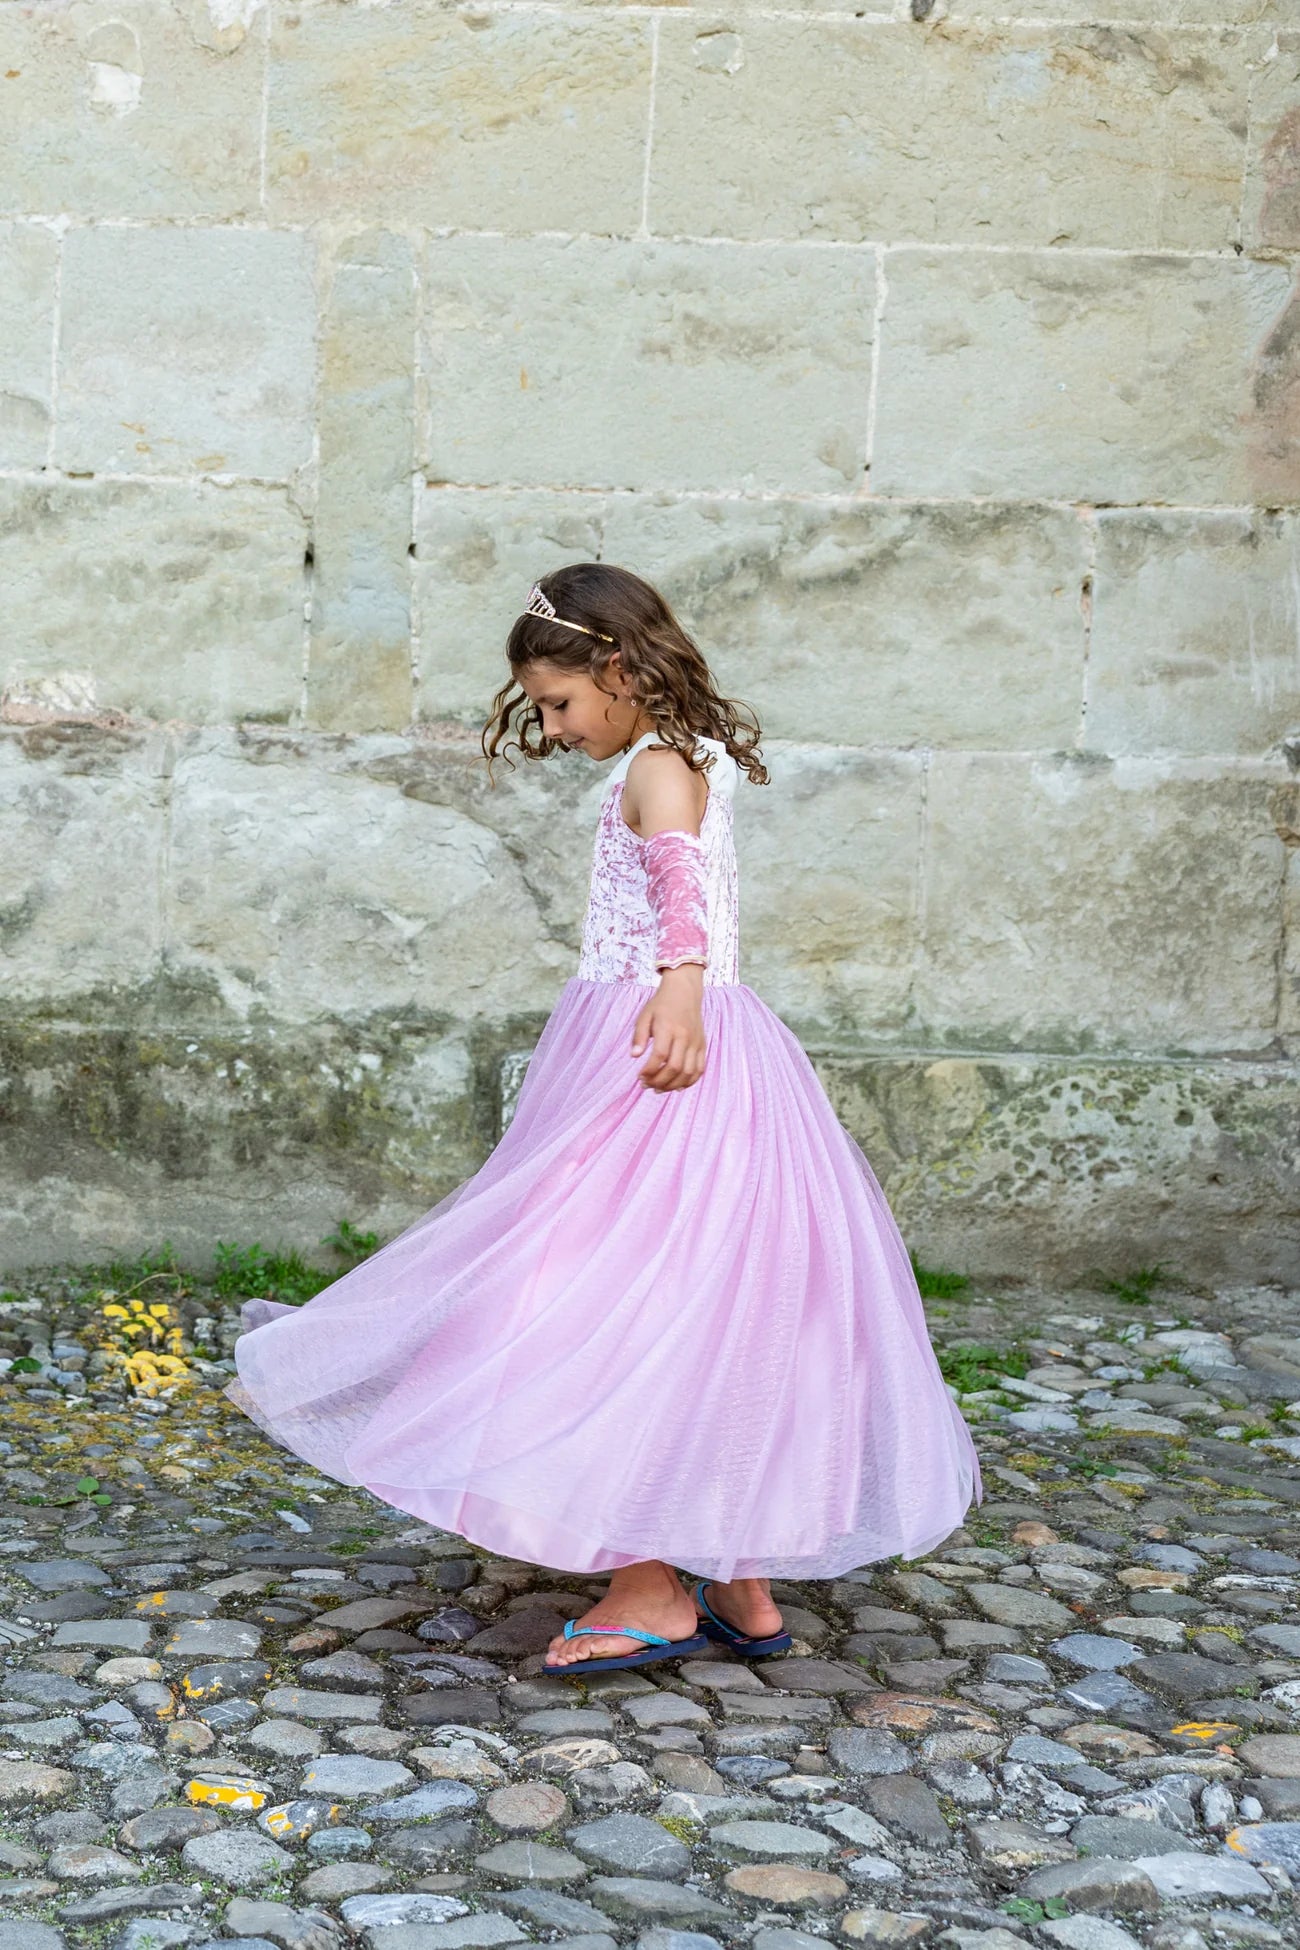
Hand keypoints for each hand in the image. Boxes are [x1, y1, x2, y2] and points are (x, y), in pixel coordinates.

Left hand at [631, 966, 706, 1091]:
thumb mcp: (644, 1016)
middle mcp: (684, 1036)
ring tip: (659, 1088)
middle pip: (675, 1067)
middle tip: (647, 1085)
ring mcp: (696, 1042)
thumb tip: (634, 1055)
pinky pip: (699, 1069)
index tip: (640, 1076)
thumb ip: (639, 1036)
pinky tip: (676, 1086)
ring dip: (673, 1085)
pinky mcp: (702, 1046)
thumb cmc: (661, 1005)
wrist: (684, 992)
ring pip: (688, 1072)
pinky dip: (689, 1081)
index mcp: (668, 1028)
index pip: (660, 1055)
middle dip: (659, 1081)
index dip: (649, 1070)